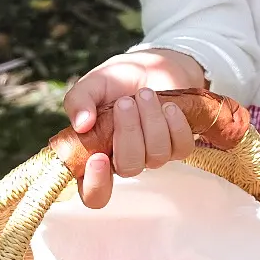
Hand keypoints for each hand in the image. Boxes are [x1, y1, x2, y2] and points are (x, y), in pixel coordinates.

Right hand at [63, 49, 207, 208]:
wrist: (148, 65)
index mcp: (96, 157)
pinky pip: (182, 148)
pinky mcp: (178, 145)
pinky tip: (169, 106)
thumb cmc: (113, 81)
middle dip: (128, 133)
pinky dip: (176, 126)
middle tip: (125, 102)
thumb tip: (81, 124)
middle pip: (129, 168)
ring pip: (156, 156)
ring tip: (145, 94)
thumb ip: (78, 102)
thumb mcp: (90, 86)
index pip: (94, 194)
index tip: (98, 158)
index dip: (96, 184)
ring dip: (151, 122)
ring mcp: (152, 155)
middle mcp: (124, 162)